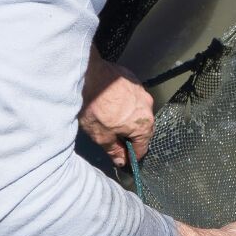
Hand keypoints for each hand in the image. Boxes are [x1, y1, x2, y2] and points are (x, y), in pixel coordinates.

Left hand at [80, 45, 153, 166]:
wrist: (88, 75)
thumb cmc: (95, 106)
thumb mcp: (101, 136)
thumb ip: (114, 150)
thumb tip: (121, 161)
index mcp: (143, 125)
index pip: (142, 148)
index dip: (132, 157)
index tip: (123, 160)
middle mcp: (147, 107)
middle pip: (142, 129)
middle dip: (131, 136)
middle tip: (116, 140)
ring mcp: (142, 91)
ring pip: (138, 111)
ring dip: (129, 118)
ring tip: (112, 119)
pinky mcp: (133, 80)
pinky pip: (133, 97)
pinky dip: (126, 103)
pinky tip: (111, 103)